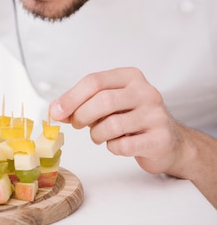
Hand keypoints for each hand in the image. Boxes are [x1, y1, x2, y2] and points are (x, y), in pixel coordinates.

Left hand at [49, 67, 183, 175]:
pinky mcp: (160, 139)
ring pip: (112, 125)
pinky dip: (112, 147)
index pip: (94, 81)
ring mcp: (156, 115)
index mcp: (130, 77)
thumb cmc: (131, 118)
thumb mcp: (107, 103)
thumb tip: (56, 110)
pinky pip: (123, 145)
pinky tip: (118, 144)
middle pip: (102, 101)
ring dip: (96, 134)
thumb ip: (82, 103)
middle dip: (81, 115)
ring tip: (100, 135)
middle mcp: (146, 92)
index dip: (71, 97)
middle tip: (76, 124)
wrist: (168, 141)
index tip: (56, 111)